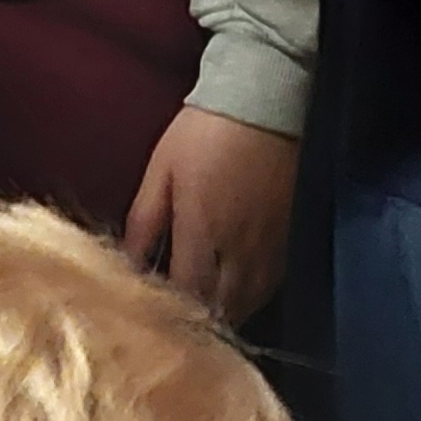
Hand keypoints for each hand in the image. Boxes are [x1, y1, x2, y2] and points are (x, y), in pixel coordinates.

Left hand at [124, 106, 299, 324]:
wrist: (267, 98)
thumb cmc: (204, 131)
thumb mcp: (162, 169)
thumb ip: (144, 222)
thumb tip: (126, 266)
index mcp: (202, 233)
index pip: (187, 297)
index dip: (170, 315)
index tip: (153, 318)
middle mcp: (240, 251)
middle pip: (222, 311)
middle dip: (199, 321)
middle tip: (177, 321)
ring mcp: (272, 249)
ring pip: (249, 304)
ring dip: (226, 313)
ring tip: (203, 311)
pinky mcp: (294, 239)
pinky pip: (270, 286)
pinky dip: (250, 296)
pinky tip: (235, 290)